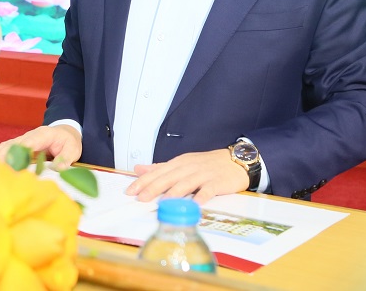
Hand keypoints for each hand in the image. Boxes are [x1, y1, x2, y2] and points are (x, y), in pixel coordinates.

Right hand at [0, 125, 82, 166]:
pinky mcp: (18, 144)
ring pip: (4, 146)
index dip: (14, 153)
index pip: (26, 144)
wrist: (65, 133)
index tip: (5, 163)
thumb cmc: (68, 142)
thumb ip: (66, 158)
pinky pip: (3, 148)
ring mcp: (23, 139)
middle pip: (11, 145)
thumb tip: (58, 169)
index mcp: (42, 135)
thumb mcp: (73, 150)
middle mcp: (29, 135)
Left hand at [125, 149, 248, 203]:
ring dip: (175, 192)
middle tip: (141, 198)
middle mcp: (189, 167)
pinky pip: (209, 190)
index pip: (157, 172)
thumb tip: (138, 169)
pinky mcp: (218, 182)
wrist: (235, 161)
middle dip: (154, 187)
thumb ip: (160, 168)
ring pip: (187, 183)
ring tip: (163, 202)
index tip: (130, 190)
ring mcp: (204, 175)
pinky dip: (202, 196)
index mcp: (179, 163)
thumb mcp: (182, 163)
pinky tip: (196, 204)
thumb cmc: (207, 164)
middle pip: (169, 177)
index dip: (143, 181)